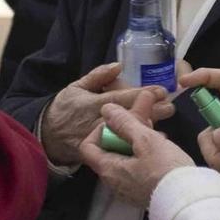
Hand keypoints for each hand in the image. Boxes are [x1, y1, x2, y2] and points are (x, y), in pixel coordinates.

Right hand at [40, 62, 163, 166]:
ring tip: (164, 129)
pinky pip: (121, 152)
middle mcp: (97, 122)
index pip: (121, 98)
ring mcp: (99, 139)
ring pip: (126, 136)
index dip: (141, 95)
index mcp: (93, 103)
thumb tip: (118, 65)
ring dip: (145, 132)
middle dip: (151, 112)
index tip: (160, 91)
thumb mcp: (76, 87)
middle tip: (170, 107)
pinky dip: (136, 148)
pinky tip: (149, 146)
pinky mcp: (100, 154)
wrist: (49, 135)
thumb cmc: (65, 108)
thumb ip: (98, 76)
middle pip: (128, 118)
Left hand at [77, 94, 193, 207]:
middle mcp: (114, 182)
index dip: (99, 130)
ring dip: (137, 141)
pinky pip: (137, 168)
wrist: (189, 201)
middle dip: (124, 132)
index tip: (119, 121)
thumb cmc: (165, 169)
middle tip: (143, 120)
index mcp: (108, 169)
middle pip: (109, 151)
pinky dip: (145, 154)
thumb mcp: (145, 140)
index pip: (88, 146)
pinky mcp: (143, 192)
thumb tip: (106, 110)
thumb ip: (124, 123)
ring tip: (156, 131)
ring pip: (125, 158)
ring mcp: (128, 189)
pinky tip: (162, 146)